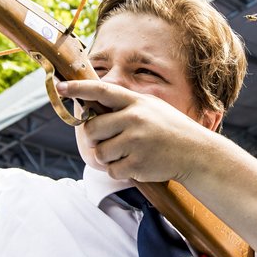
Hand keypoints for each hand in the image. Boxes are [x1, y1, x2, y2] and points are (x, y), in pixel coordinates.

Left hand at [57, 79, 217, 182]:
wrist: (196, 153)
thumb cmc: (169, 129)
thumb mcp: (150, 108)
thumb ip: (125, 106)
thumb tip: (92, 106)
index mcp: (136, 102)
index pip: (101, 91)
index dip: (78, 88)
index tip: (60, 86)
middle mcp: (134, 118)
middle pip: (92, 128)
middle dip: (96, 137)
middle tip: (110, 139)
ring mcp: (135, 142)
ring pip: (100, 152)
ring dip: (109, 156)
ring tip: (129, 153)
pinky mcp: (137, 163)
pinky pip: (111, 170)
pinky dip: (119, 170)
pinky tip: (136, 164)